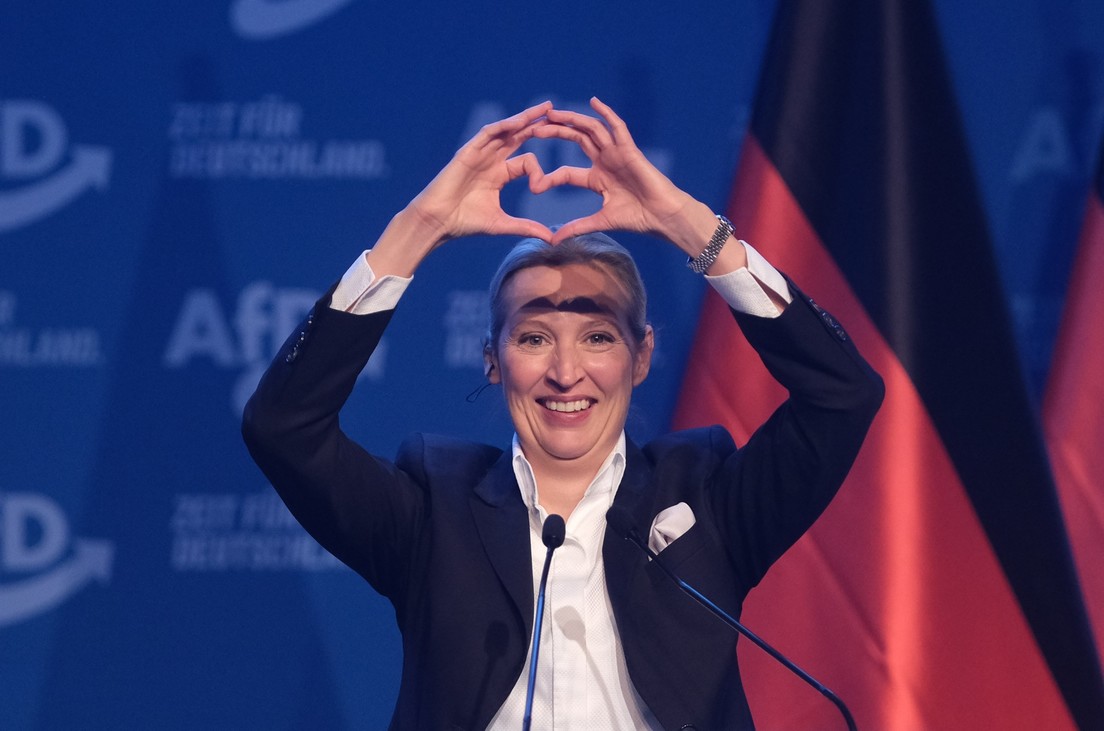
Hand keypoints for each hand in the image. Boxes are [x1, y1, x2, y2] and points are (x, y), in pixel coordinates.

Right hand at [406, 101, 554, 245]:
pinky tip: (519, 121)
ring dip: (524, 118)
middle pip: (517, 136)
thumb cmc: (464, 223)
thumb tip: (551, 238)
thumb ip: (526, 227)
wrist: (438, 221)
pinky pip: (488, 133)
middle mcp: (491, 160)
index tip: (540, 188)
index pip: (526, 162)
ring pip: (505, 130)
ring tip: (544, 108)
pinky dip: (504, 126)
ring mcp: (479, 154)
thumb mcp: (501, 224)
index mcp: (499, 174)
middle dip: (535, 123)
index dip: (537, 172)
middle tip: (555, 111)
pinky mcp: (468, 151)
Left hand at [531, 97, 708, 251]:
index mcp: (597, 178)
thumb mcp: (600, 222)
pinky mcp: (629, 149)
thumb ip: (577, 227)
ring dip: (572, 120)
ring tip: (553, 113)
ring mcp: (617, 153)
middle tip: (534, 128)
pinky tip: (593, 101)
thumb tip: (553, 241)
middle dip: (556, 133)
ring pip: (591, 130)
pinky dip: (606, 113)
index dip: (550, 176)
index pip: (567, 172)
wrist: (662, 216)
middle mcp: (605, 161)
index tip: (534, 184)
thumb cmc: (637, 218)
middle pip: (576, 141)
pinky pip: (617, 127)